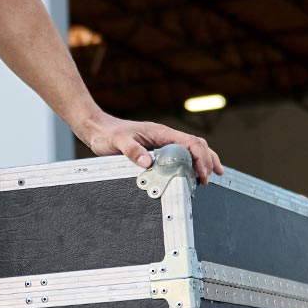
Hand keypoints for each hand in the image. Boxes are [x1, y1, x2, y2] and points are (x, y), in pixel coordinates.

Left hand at [80, 113, 224, 184]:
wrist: (97, 129)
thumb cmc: (107, 134)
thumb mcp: (118, 142)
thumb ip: (132, 151)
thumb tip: (147, 162)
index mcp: (161, 132)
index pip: (190, 143)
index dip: (201, 157)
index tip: (203, 173)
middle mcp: (165, 136)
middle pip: (196, 145)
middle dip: (208, 160)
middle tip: (210, 178)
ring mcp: (162, 142)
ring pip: (191, 149)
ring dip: (202, 160)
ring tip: (210, 176)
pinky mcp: (157, 150)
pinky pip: (180, 155)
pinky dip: (191, 163)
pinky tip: (192, 173)